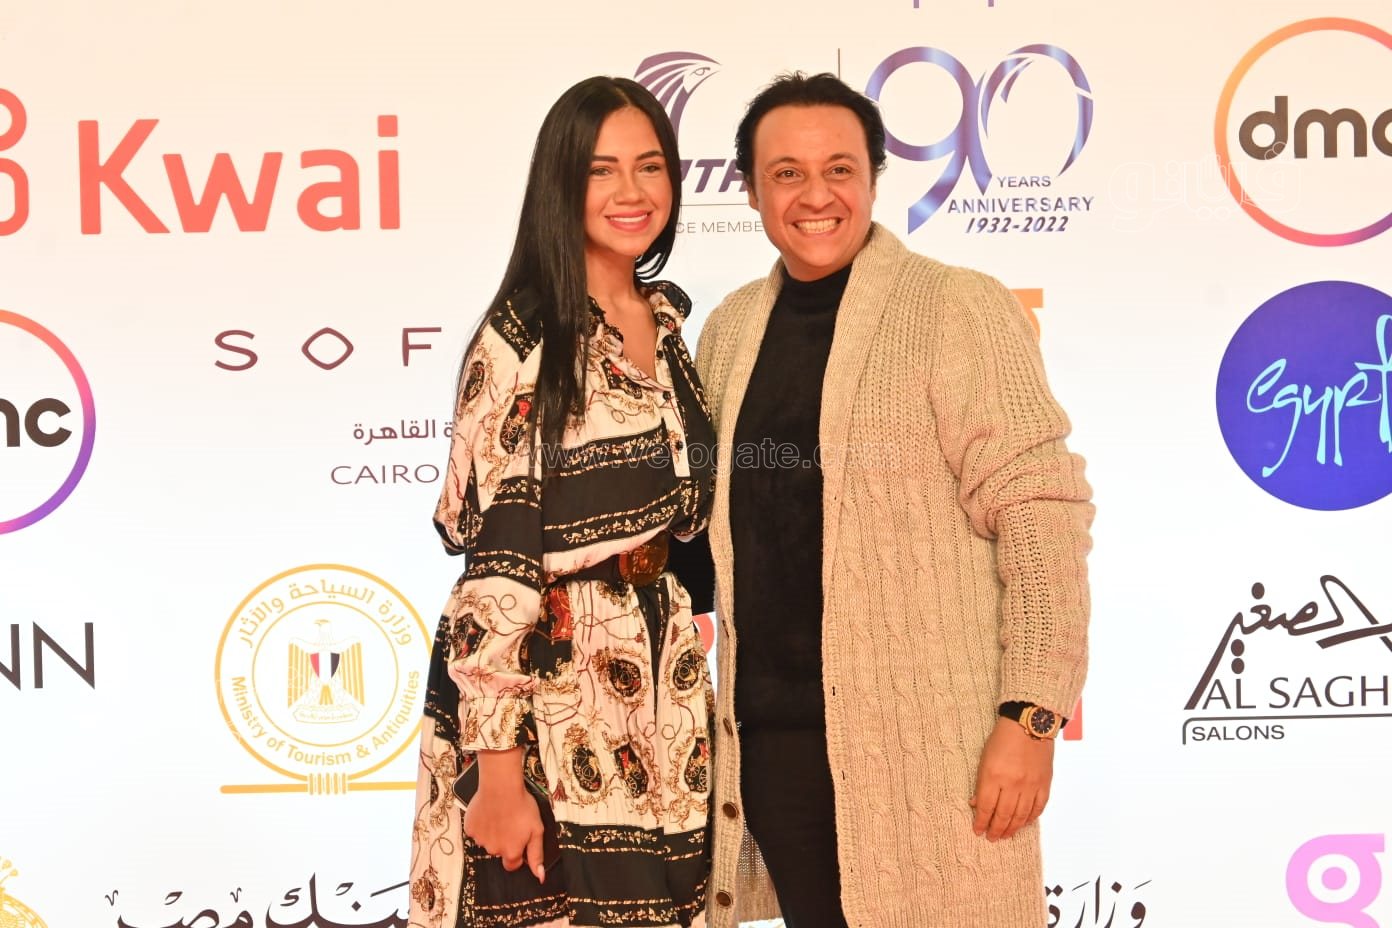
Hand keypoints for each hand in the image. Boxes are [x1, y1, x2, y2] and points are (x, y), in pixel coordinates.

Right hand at [463, 749, 546, 881]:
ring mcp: (480, 840)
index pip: (512, 864)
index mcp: (511, 852)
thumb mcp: (537, 830)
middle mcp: (494, 850)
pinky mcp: (470, 828)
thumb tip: (540, 877)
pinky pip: (476, 831)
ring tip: (500, 815)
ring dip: (493, 833)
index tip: (519, 839)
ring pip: (487, 841)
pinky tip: (488, 812)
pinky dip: (481, 824)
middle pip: (500, 851)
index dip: (517, 853)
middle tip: (511, 823)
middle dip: (505, 841)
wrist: (501, 787)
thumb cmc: (522, 806)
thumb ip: (537, 855)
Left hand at [969, 716, 1053, 841]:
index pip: (985, 807)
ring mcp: (1030, 785)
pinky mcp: (1044, 784)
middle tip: (991, 838)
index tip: (977, 831)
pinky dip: (1029, 819)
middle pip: (1003, 815)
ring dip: (1011, 829)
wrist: (1029, 725)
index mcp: (993, 775)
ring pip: (1020, 816)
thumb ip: (981, 783)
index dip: (980, 822)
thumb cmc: (1003, 739)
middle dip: (995, 830)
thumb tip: (976, 804)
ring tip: (1005, 836)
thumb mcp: (984, 758)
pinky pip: (1037, 808)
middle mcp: (1012, 783)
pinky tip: (1023, 824)